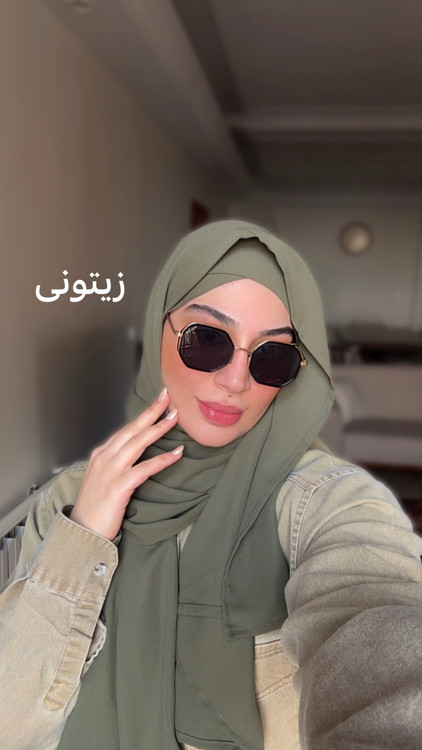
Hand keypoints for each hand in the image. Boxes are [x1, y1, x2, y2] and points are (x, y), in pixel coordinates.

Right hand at [70, 388, 182, 539]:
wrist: (82, 532)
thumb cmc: (96, 508)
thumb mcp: (103, 479)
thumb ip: (116, 464)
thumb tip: (137, 455)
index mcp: (101, 455)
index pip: (126, 429)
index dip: (144, 415)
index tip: (159, 402)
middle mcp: (104, 458)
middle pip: (132, 430)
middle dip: (151, 412)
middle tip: (168, 397)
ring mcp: (110, 472)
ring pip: (138, 444)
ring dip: (158, 429)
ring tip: (174, 418)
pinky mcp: (118, 487)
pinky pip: (144, 469)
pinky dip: (162, 459)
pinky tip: (177, 453)